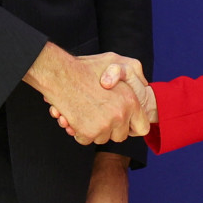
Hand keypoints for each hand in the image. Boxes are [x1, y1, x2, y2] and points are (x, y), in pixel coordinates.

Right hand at [25, 44, 147, 144]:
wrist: (59, 74)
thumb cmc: (84, 67)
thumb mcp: (115, 62)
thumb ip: (132, 74)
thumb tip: (142, 84)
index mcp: (130, 100)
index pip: (142, 128)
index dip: (133, 127)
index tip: (124, 124)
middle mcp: (120, 115)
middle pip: (120, 136)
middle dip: (110, 129)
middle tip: (98, 116)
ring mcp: (105, 125)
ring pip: (102, 138)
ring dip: (93, 130)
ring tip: (84, 112)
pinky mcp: (89, 132)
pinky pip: (86, 140)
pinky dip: (79, 132)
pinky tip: (73, 117)